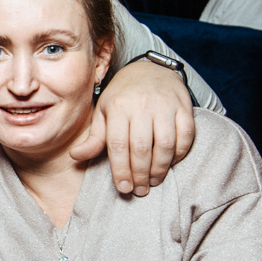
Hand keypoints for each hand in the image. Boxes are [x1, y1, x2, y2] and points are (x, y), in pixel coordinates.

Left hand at [71, 59, 195, 196]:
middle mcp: (142, 104)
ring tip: (154, 181)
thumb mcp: (103, 112)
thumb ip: (94, 137)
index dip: (121, 170)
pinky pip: (185, 135)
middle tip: (140, 190)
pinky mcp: (184, 107)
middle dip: (140, 174)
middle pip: (141, 147)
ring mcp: (165, 105)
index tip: (123, 188)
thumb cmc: (122, 97)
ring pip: (165, 144)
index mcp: (118, 106)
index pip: (118, 145)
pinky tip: (170, 163)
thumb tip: (75, 156)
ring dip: (160, 168)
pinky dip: (179, 154)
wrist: (149, 70)